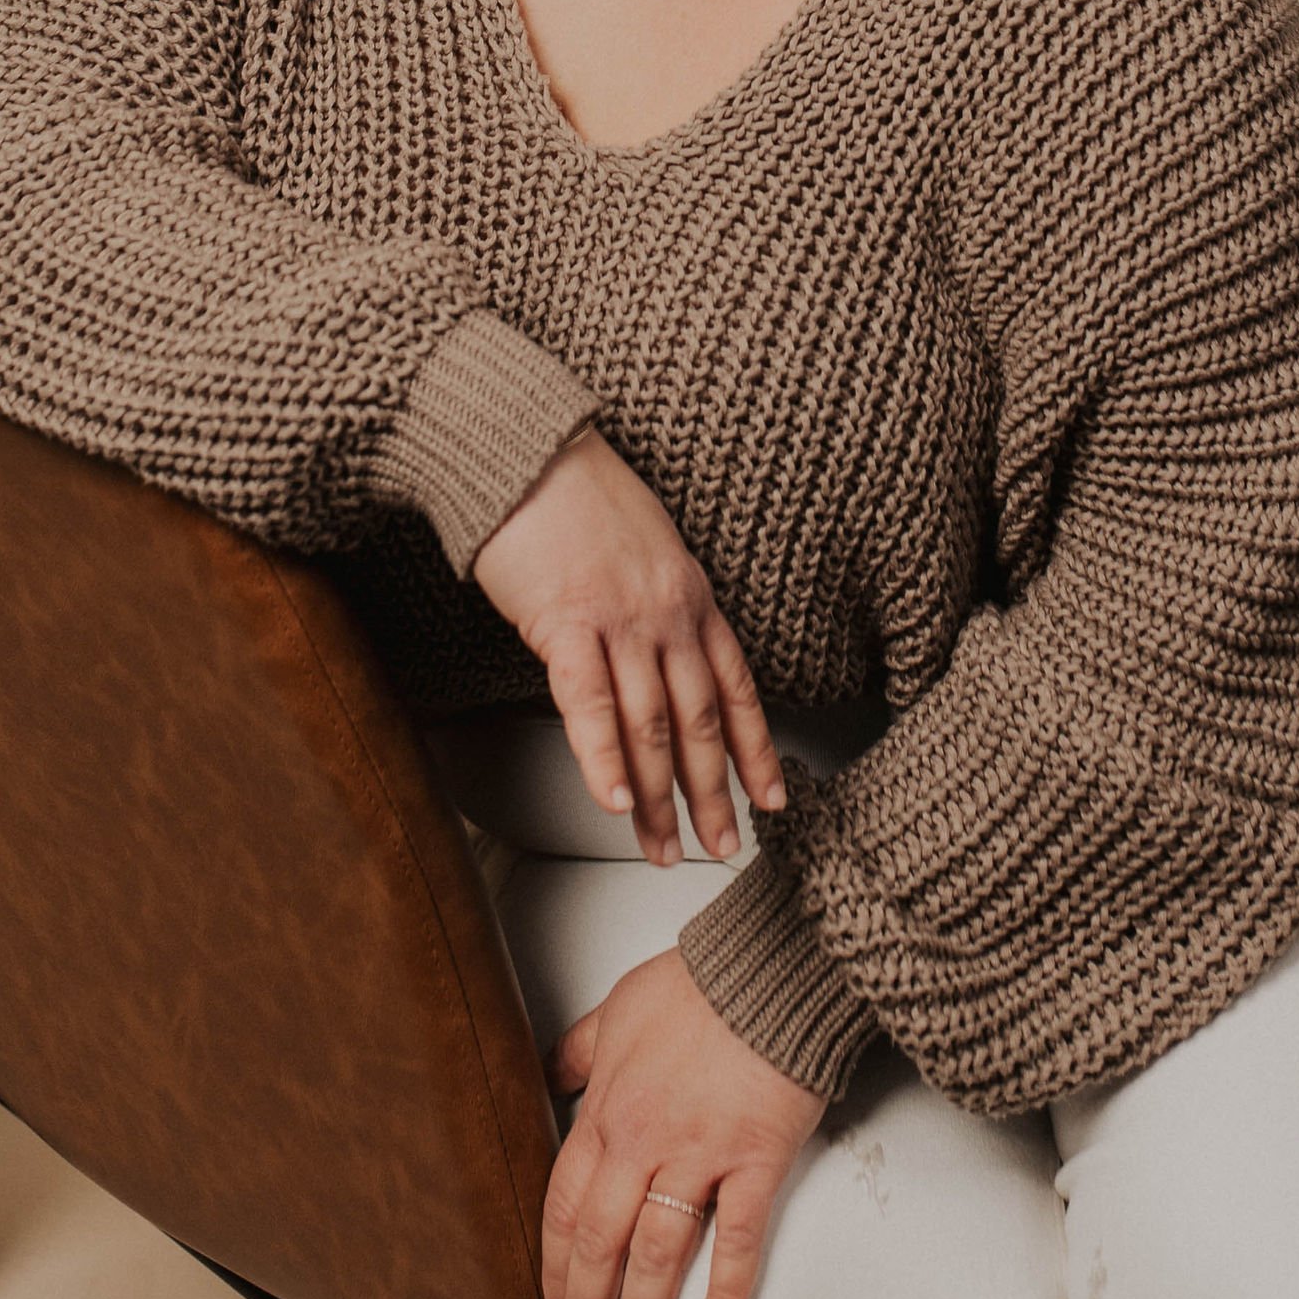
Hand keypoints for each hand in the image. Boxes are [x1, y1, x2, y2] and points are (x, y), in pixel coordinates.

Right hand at [471, 426, 785, 863]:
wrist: (526, 450)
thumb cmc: (577, 492)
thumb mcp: (645, 546)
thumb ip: (659, 605)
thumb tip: (657, 660)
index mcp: (692, 595)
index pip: (737, 688)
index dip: (757, 750)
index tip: (772, 800)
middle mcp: (668, 613)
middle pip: (699, 723)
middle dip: (712, 795)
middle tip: (720, 848)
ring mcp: (620, 619)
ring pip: (651, 728)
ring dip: (659, 799)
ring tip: (663, 848)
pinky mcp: (566, 623)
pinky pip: (590, 706)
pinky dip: (604, 761)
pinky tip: (616, 802)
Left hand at [545, 949, 824, 1298]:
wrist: (765, 967)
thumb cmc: (697, 983)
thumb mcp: (617, 1008)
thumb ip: (580, 1050)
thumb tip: (549, 1074)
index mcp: (607, 1110)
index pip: (566, 1205)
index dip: (557, 1265)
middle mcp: (642, 1142)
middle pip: (600, 1244)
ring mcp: (698, 1156)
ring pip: (655, 1254)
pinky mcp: (754, 1161)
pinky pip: (736, 1239)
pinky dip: (725, 1292)